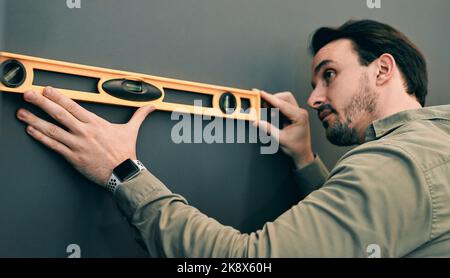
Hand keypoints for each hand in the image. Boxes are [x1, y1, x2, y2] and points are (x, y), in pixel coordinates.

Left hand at [16, 87, 154, 185]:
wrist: (123, 173)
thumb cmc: (125, 152)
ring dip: (35, 120)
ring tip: (22, 113)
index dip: (58, 97)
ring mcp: (77, 144)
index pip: (73, 106)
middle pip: (59, 114)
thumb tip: (151, 107)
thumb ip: (139, 115)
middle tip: (28, 95)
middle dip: (41, 103)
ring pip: (52, 129)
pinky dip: (42, 138)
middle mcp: (84, 132)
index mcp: (96, 123)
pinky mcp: (73, 157)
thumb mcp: (131, 130)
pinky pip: (54, 146)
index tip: (46, 90)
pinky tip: (32, 131)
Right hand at [252, 89, 313, 167]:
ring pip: (285, 100)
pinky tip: (270, 113)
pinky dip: (276, 107)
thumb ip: (268, 129)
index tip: (260, 93)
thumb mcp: (280, 139)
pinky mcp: (294, 115)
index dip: (270, 98)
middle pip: (285, 97)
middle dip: (272, 98)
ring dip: (274, 102)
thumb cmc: (296, 147)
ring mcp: (298, 112)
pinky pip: (284, 106)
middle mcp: (300, 112)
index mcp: (299, 116)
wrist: (303, 154)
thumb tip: (257, 121)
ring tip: (264, 108)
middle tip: (261, 102)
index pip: (282, 104)